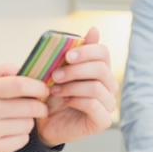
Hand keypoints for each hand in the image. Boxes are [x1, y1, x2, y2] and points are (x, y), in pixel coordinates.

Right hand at [0, 64, 49, 151]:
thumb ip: (3, 71)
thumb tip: (28, 70)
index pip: (19, 85)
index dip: (37, 87)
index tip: (44, 89)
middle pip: (28, 107)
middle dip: (40, 107)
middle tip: (40, 107)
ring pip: (27, 124)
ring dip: (29, 121)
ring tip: (17, 120)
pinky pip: (22, 140)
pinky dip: (21, 136)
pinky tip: (10, 132)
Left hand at [35, 27, 118, 147]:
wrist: (43, 121)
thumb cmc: (53, 94)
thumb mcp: (60, 69)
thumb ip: (75, 52)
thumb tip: (94, 30)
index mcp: (100, 70)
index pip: (103, 52)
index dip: (86, 51)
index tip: (67, 56)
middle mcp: (109, 86)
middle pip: (101, 69)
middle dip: (75, 70)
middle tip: (55, 75)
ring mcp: (108, 104)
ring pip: (97, 88)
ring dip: (72, 87)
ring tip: (55, 90)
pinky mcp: (102, 121)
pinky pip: (94, 105)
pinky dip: (77, 101)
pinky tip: (65, 101)